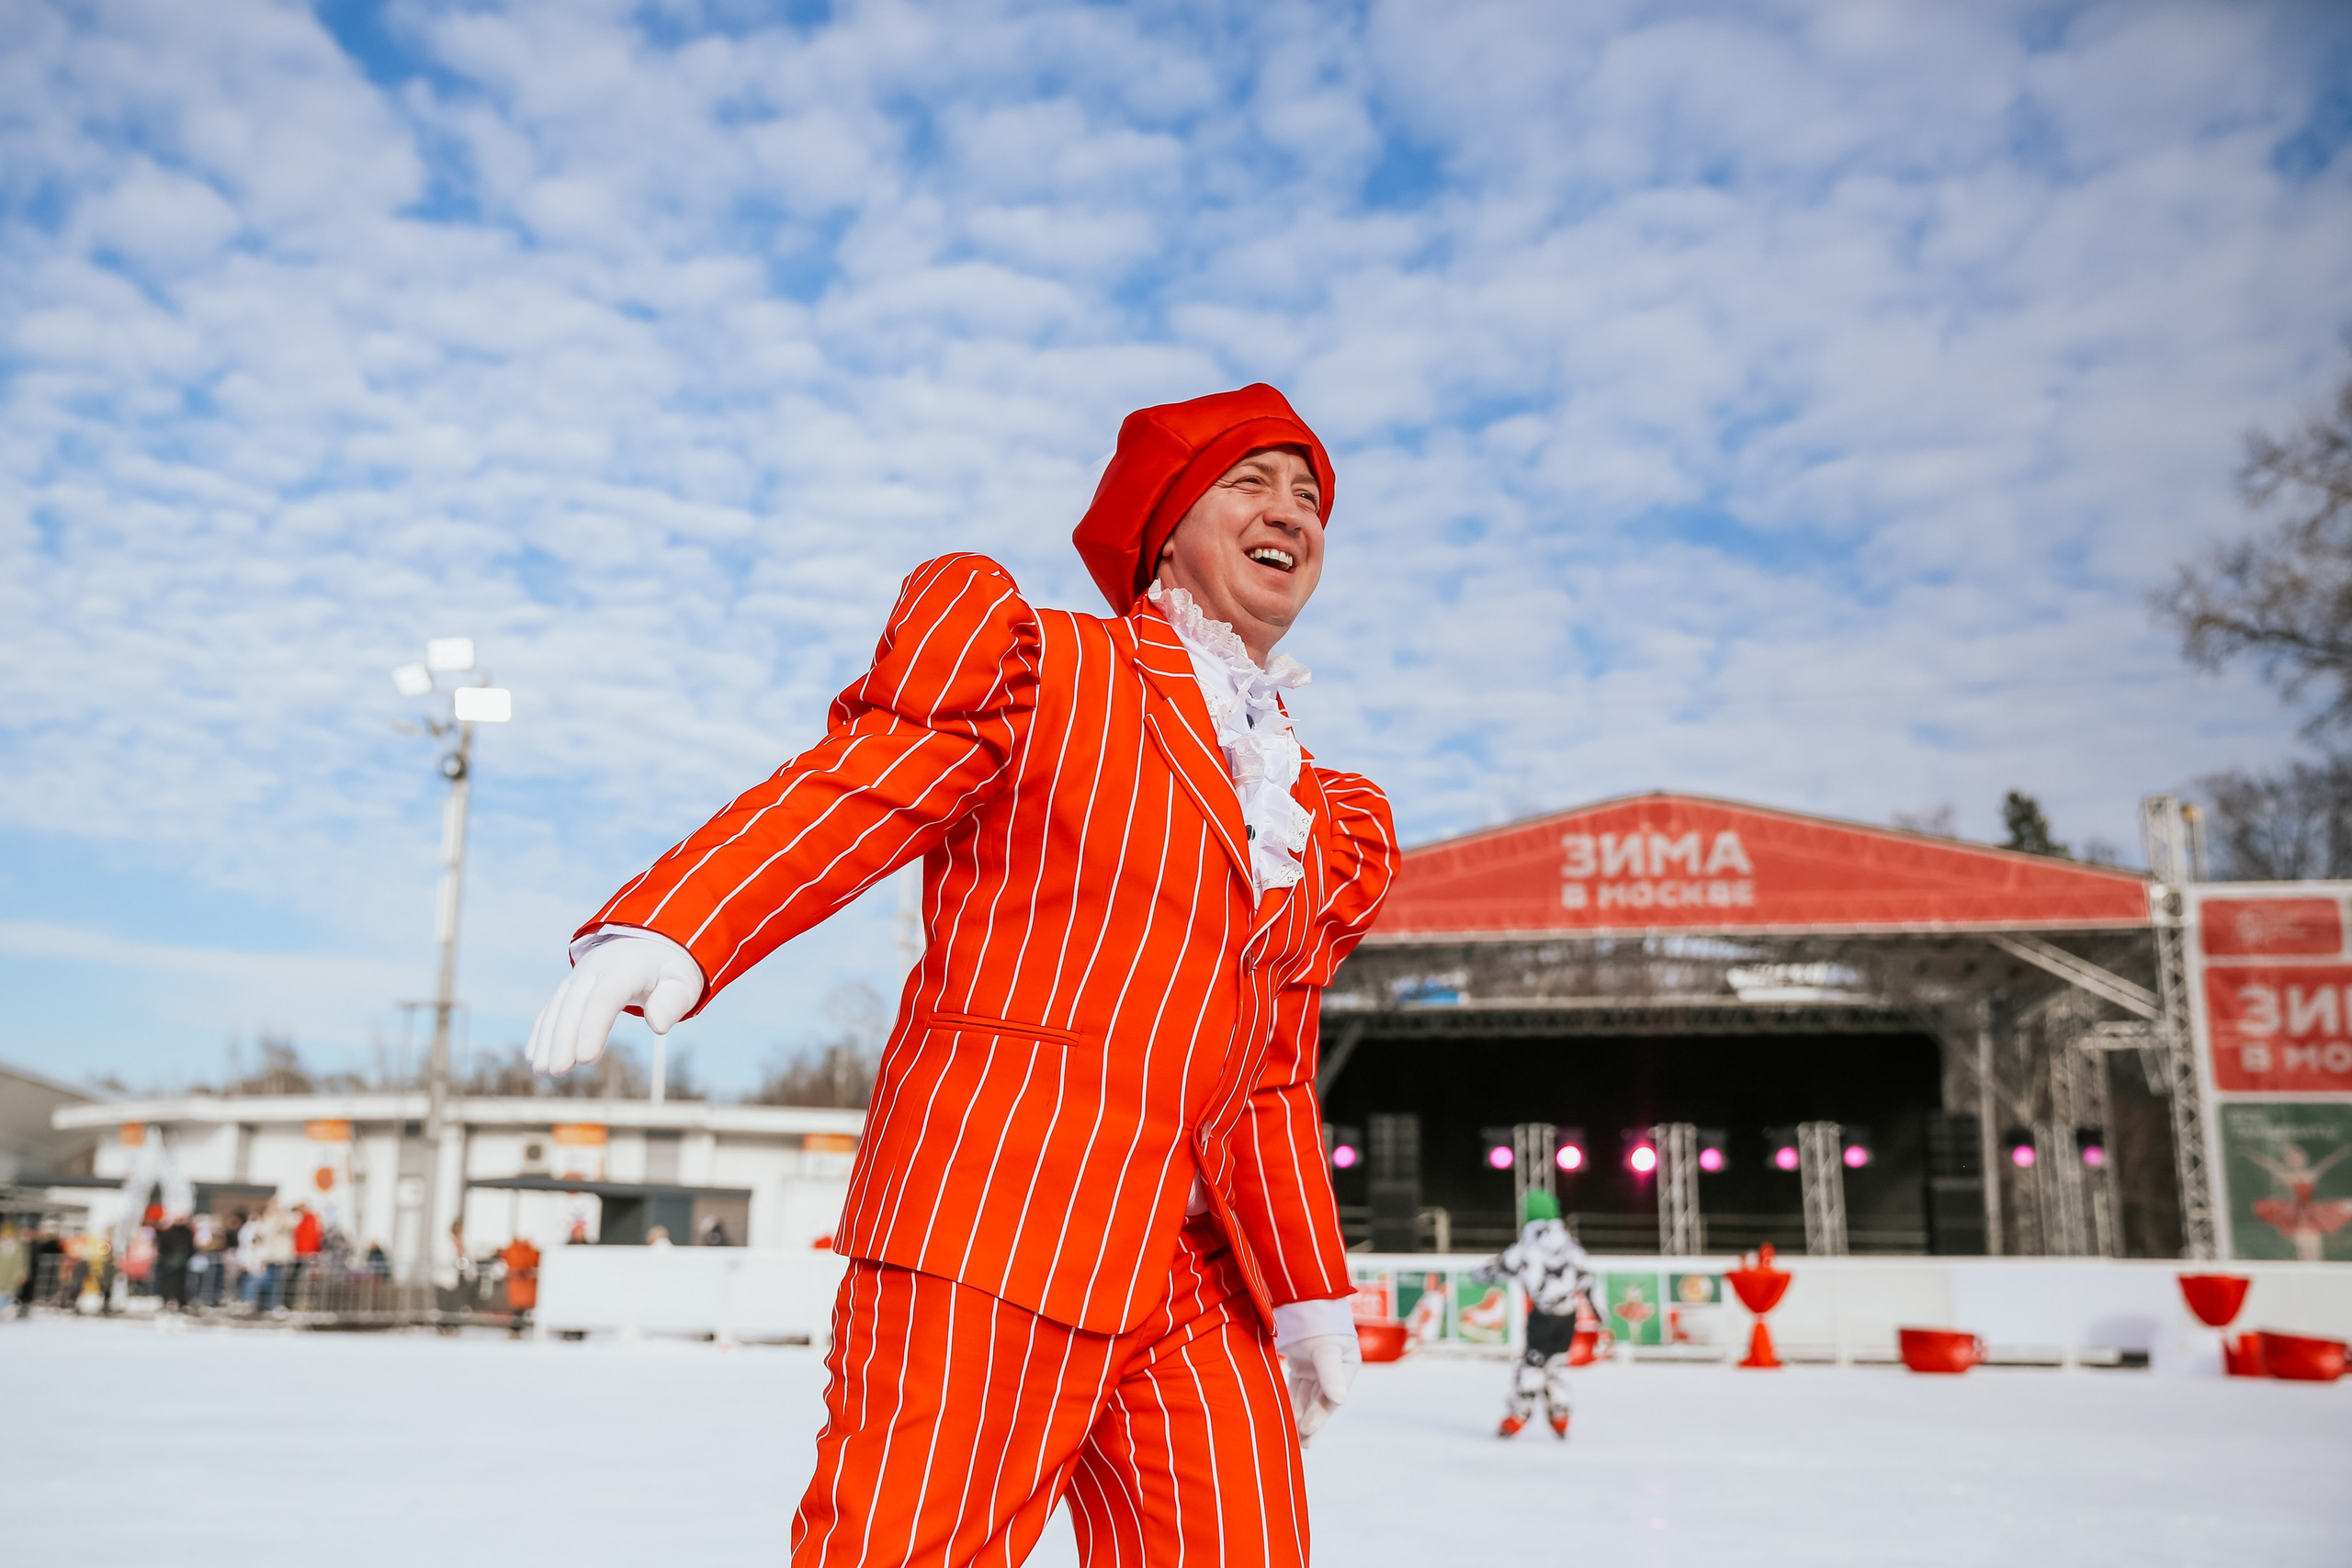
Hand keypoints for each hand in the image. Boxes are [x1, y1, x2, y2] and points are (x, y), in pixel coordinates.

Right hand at [526, 930, 703, 1076]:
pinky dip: (541, 1031)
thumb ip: (673, 1001)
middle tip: (560, 1071)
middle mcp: (597, 969)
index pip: (606, 998)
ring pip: (559, 1007)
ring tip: (543, 1071)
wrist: (648, 943)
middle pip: (576, 1004)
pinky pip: (552, 1008)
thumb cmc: (669, 969)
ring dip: (548, 1039)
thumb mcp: (683, 981)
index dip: (593, 1028)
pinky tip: (535, 1057)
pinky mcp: (570, 986)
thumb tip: (659, 1026)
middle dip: (565, 1039)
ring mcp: (579, 976)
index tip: (585, 1059)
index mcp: (627, 967)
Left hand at [1278, 1329, 1359, 1446]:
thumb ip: (1331, 1373)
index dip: (1319, 1415)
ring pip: (1306, 1396)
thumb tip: (1341, 1400)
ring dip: (1298, 1414)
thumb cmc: (1319, 1319)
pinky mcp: (1301, 1362)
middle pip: (1320, 1400)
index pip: (1331, 1397)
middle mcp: (1333, 1369)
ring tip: (1290, 1437)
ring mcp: (1316, 1366)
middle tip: (1301, 1445)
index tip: (1305, 1430)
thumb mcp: (1327, 1348)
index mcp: (1346, 1366)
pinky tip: (1283, 1415)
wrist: (1301, 1294)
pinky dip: (1290, 1400)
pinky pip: (1295, 1387)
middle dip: (1310, 1421)